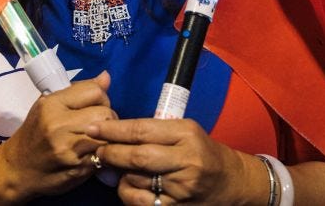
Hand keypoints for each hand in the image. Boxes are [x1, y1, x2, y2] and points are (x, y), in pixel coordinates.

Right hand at [0, 72, 115, 199]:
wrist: (18, 168)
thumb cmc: (34, 133)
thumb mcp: (47, 105)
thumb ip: (77, 91)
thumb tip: (106, 77)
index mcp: (52, 104)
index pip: (94, 91)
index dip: (101, 97)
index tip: (96, 105)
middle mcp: (59, 125)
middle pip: (105, 114)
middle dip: (108, 118)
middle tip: (99, 124)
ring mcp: (69, 149)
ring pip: (108, 135)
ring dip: (108, 136)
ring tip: (98, 138)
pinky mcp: (77, 168)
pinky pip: (104, 156)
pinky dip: (104, 153)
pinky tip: (94, 153)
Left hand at [90, 118, 263, 204]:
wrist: (231, 183)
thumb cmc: (202, 151)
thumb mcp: (185, 131)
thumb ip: (154, 130)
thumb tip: (114, 132)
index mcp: (186, 134)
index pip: (142, 130)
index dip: (113, 129)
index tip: (93, 127)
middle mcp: (185, 161)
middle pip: (136, 157)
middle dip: (111, 153)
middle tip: (98, 150)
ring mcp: (181, 188)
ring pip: (135, 181)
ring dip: (119, 176)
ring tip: (118, 169)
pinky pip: (140, 203)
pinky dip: (129, 194)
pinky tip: (132, 186)